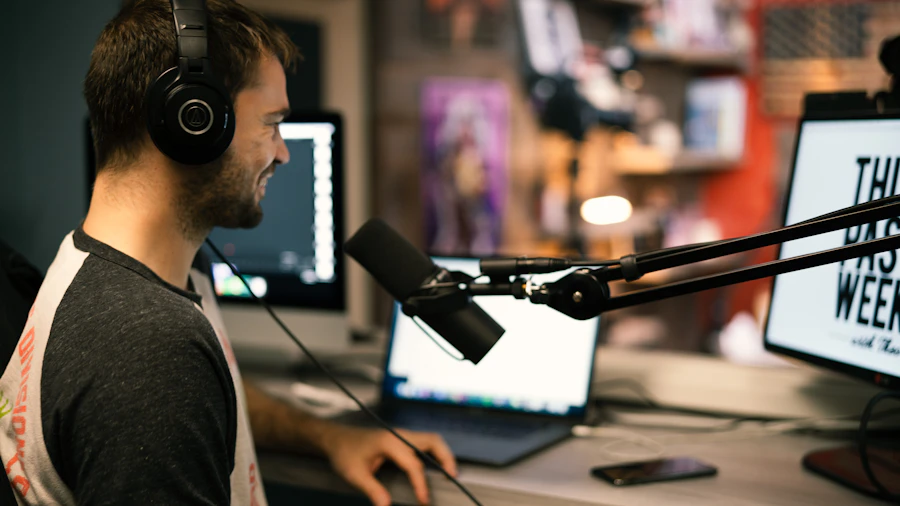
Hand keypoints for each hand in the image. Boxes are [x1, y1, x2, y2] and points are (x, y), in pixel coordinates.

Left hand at [321, 425, 457, 505]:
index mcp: (389, 442)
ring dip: (442, 453)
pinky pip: (424, 443)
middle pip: (432, 441)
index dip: (421, 484)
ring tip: (449, 472)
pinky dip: (434, 453)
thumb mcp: (354, 475)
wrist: (335, 438)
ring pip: (430, 439)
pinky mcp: (400, 439)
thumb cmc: (344, 453)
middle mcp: (399, 435)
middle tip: (453, 476)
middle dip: (446, 457)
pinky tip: (435, 467)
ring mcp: (401, 435)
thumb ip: (372, 490)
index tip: (424, 501)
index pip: (413, 464)